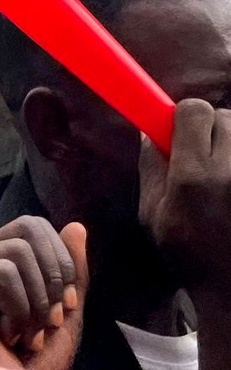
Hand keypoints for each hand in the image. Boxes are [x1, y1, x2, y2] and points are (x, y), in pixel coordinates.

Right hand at [0, 217, 86, 369]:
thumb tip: (77, 226)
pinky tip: (8, 334)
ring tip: (27, 333)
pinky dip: (20, 310)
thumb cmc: (35, 362)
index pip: (34, 226)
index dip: (61, 258)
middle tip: (49, 319)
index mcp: (2, 259)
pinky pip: (5, 273)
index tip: (66, 305)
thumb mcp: (64, 314)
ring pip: (19, 252)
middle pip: (28, 228)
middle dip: (53, 277)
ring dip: (37, 302)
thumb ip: (70, 273)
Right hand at [139, 99, 230, 314]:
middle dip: (211, 127)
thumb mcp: (154, 215)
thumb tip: (148, 132)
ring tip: (223, 170)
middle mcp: (229, 172)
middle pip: (225, 117)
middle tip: (204, 151)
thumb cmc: (190, 257)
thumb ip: (151, 169)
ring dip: (230, 143)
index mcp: (193, 177)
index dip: (185, 116)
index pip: (194, 112)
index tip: (179, 130)